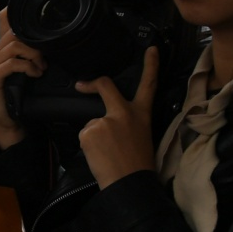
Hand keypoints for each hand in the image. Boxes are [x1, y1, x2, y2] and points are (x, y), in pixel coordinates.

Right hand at [0, 7, 45, 149]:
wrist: (9, 118)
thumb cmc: (21, 93)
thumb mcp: (30, 68)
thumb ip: (35, 52)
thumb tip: (53, 37)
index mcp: (1, 48)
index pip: (4, 19)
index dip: (15, 11)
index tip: (35, 15)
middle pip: (14, 32)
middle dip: (35, 43)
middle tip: (45, 58)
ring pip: (14, 47)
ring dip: (34, 56)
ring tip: (41, 68)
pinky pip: (11, 64)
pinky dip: (27, 67)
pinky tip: (35, 74)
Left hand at [76, 48, 162, 188]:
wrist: (129, 182)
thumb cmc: (137, 163)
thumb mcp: (140, 135)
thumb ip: (125, 122)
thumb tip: (105, 121)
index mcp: (142, 114)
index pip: (148, 85)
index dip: (150, 65)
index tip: (151, 49)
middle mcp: (124, 112)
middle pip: (105, 87)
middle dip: (93, 83)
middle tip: (81, 85)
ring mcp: (105, 120)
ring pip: (92, 123)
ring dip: (94, 136)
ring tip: (107, 153)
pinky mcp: (90, 130)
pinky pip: (84, 135)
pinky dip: (88, 144)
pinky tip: (99, 155)